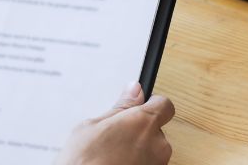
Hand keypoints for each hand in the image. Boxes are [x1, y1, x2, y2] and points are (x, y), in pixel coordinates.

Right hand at [58, 83, 174, 164]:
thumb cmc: (83, 163)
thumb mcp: (92, 126)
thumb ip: (120, 107)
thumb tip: (133, 91)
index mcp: (144, 123)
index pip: (164, 105)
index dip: (151, 104)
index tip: (140, 105)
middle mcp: (157, 143)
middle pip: (156, 129)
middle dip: (140, 130)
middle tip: (116, 135)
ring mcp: (157, 163)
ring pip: (152, 149)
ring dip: (138, 149)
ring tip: (113, 154)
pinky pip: (148, 163)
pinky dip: (137, 162)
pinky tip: (117, 163)